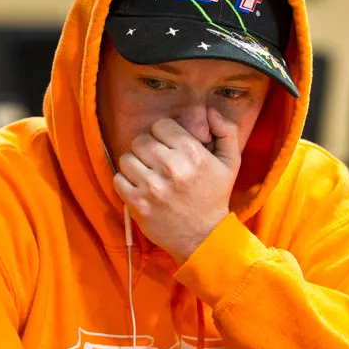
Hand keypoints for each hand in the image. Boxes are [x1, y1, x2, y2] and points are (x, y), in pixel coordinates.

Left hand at [113, 111, 240, 260]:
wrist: (203, 237)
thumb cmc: (215, 197)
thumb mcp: (230, 163)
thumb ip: (226, 131)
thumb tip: (209, 111)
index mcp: (192, 153)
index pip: (160, 125)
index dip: (163, 134)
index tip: (169, 147)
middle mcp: (170, 167)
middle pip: (141, 140)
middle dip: (147, 149)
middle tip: (155, 161)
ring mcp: (152, 186)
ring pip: (126, 158)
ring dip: (135, 165)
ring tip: (146, 174)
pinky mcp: (137, 203)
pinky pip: (118, 179)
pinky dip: (126, 182)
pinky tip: (139, 188)